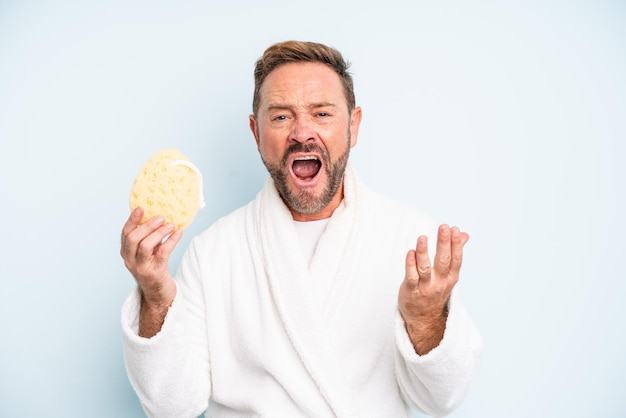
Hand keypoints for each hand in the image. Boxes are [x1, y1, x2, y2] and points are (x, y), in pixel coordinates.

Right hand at [120, 207, 181, 335]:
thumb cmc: (154, 268)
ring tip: (171, 225)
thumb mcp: (148, 252)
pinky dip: (171, 241)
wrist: (158, 294)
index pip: (125, 234)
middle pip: (133, 238)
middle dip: (147, 225)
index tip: (141, 208)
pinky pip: (163, 253)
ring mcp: (141, 268)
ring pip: (145, 246)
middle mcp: (130, 260)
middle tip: (161, 217)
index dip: (132, 220)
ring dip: (159, 232)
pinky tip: (179, 233)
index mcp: (126, 253)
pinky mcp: (155, 272)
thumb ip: (148, 237)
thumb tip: (159, 215)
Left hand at [398, 224, 468, 353]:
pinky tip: (410, 252)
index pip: (456, 259)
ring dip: (424, 252)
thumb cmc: (435, 290)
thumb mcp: (448, 275)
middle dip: (444, 244)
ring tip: (423, 237)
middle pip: (443, 261)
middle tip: (444, 227)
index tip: (455, 229)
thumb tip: (465, 234)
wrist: (424, 319)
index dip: (456, 245)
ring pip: (425, 268)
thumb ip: (455, 253)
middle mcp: (440, 282)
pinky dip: (410, 264)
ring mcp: (425, 287)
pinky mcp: (411, 290)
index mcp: (450, 278)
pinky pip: (411, 276)